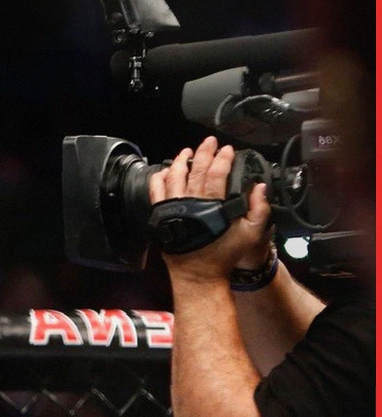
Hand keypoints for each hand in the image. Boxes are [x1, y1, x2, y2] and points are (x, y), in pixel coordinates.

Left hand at [148, 136, 272, 285]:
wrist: (198, 274)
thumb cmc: (223, 255)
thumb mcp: (251, 234)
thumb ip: (259, 209)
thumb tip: (260, 187)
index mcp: (212, 206)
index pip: (216, 174)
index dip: (222, 159)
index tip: (227, 150)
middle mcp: (190, 204)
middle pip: (195, 171)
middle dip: (203, 153)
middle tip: (209, 142)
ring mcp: (173, 209)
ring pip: (173, 177)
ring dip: (180, 162)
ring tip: (186, 152)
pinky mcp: (161, 216)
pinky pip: (156, 192)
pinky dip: (159, 179)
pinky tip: (165, 171)